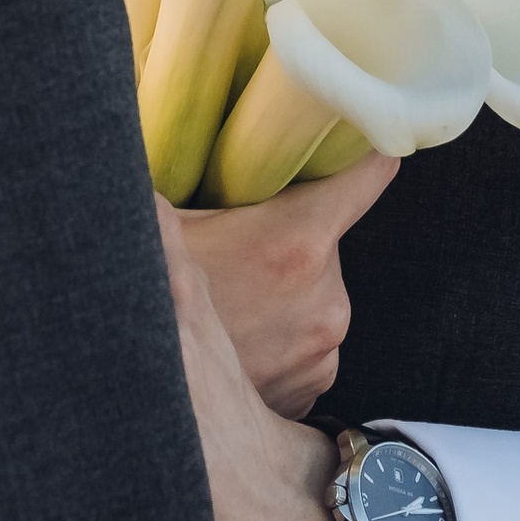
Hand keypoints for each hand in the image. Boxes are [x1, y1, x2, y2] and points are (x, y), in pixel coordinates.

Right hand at [175, 153, 396, 413]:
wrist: (151, 397)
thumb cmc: (158, 305)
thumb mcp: (169, 227)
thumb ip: (194, 177)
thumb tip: (168, 123)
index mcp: (299, 241)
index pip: (369, 176)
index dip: (367, 153)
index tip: (368, 141)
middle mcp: (327, 298)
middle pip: (327, 244)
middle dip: (293, 242)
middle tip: (242, 255)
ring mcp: (324, 350)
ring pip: (316, 296)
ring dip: (288, 296)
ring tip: (234, 308)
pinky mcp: (315, 387)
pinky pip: (308, 345)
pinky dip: (283, 340)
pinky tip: (241, 341)